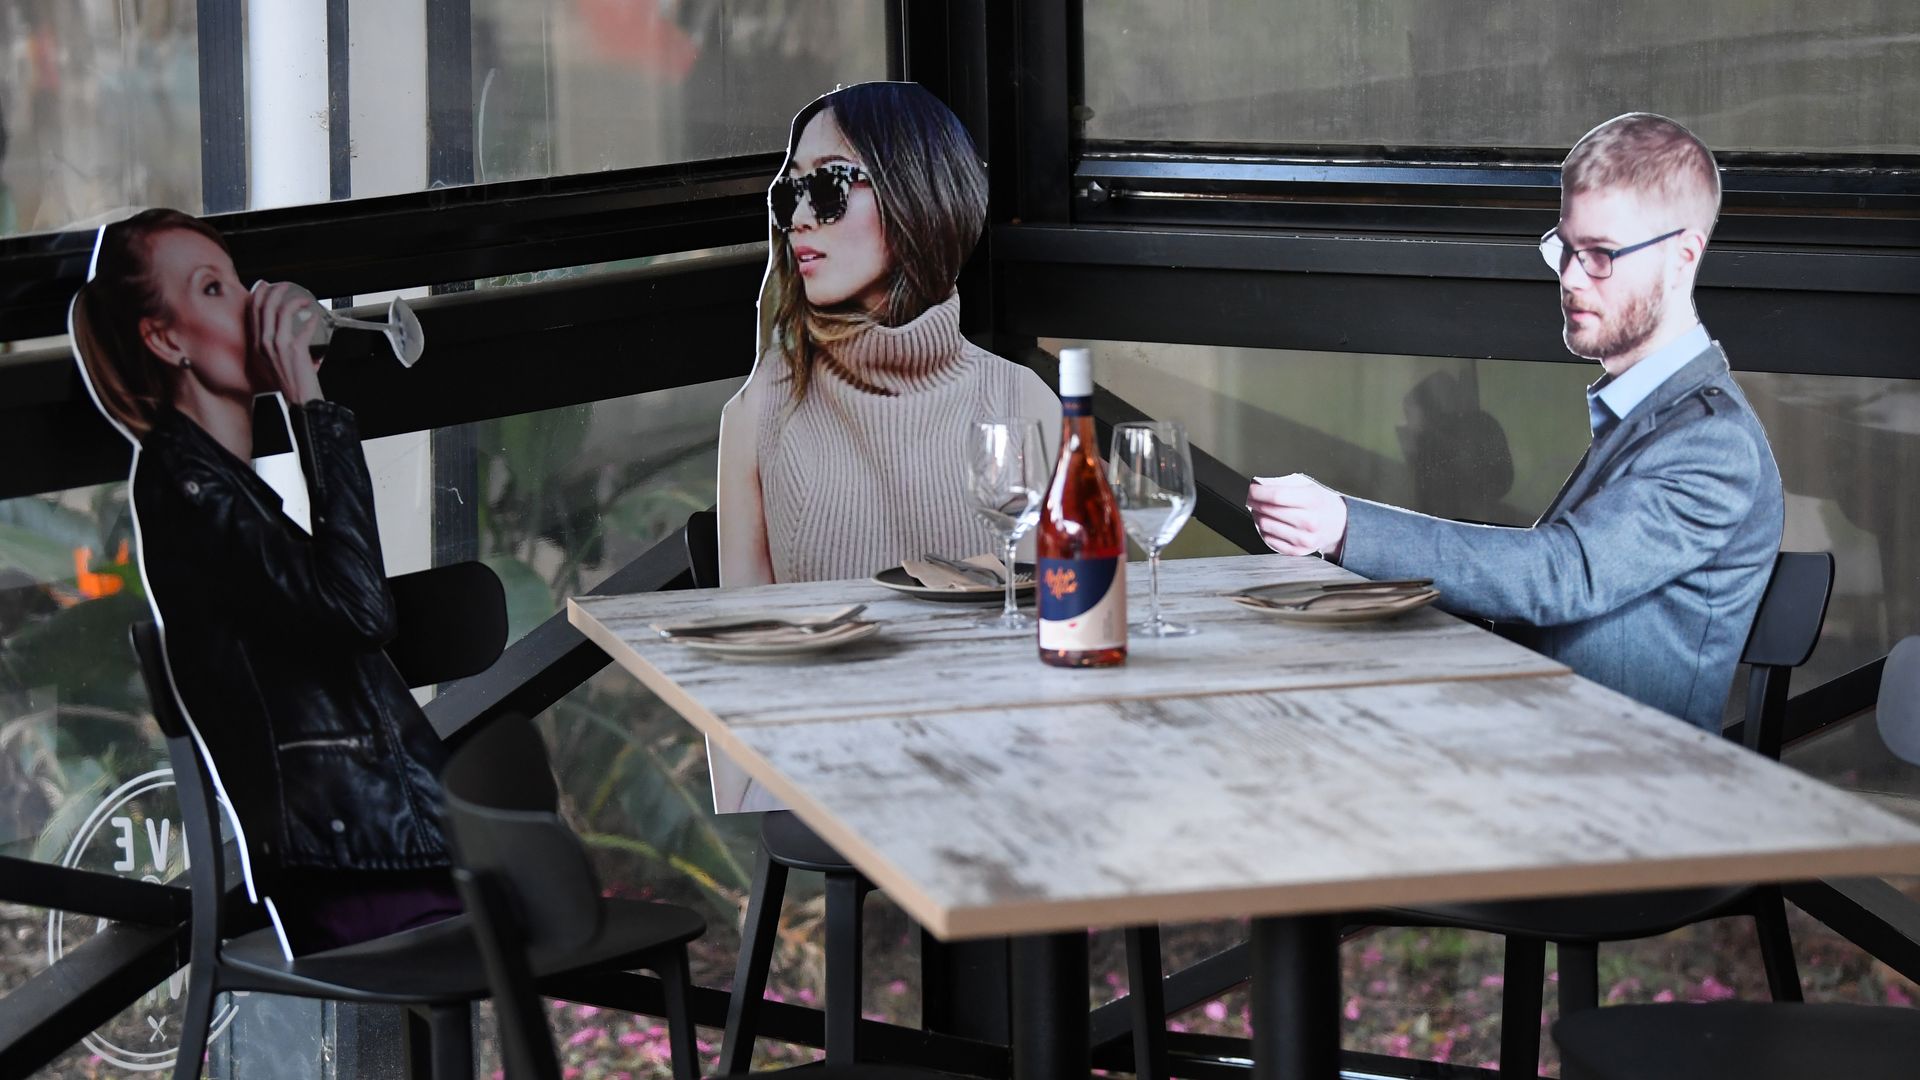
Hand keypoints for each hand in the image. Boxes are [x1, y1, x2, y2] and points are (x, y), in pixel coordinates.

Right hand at [250, 281, 324, 404]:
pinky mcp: (295, 349)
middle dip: (275, 291)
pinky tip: (315, 317)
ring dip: (294, 301)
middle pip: (264, 307)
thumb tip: (283, 327)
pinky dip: (311, 321)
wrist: (300, 399)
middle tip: (285, 286)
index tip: (266, 286)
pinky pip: (304, 328)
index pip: (252, 312)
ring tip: (303, 299)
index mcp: (256, 345)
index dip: (258, 295)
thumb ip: (272, 344)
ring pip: (281, 312)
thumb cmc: (288, 382)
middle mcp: (263, 343)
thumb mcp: (270, 362)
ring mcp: (278, 346)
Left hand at [1247, 473, 1347, 558]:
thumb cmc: (1320, 504)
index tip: (1250, 489)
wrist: (1339, 525)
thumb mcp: (1309, 487)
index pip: (1276, 495)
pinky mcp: (1298, 551)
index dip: (1257, 492)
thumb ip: (1285, 484)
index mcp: (1313, 500)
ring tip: (1259, 510)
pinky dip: (1263, 530)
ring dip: (1257, 516)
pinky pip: (1269, 540)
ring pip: (1266, 526)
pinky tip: (1268, 522)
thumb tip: (1259, 484)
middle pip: (1269, 511)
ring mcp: (1304, 538)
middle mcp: (1310, 521)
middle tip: (1251, 498)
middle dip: (1254, 502)